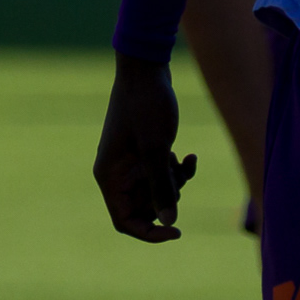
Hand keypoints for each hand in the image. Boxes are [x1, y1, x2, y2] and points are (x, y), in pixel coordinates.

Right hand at [93, 54, 197, 241]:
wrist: (147, 67)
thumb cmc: (146, 106)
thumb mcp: (156, 149)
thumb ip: (161, 187)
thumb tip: (169, 222)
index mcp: (110, 177)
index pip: (125, 221)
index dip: (149, 233)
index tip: (176, 232)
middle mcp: (118, 173)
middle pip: (143, 207)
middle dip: (166, 199)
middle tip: (179, 180)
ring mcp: (131, 161)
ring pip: (156, 190)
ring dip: (175, 182)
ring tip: (186, 161)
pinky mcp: (146, 150)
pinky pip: (162, 172)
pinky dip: (177, 168)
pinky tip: (189, 155)